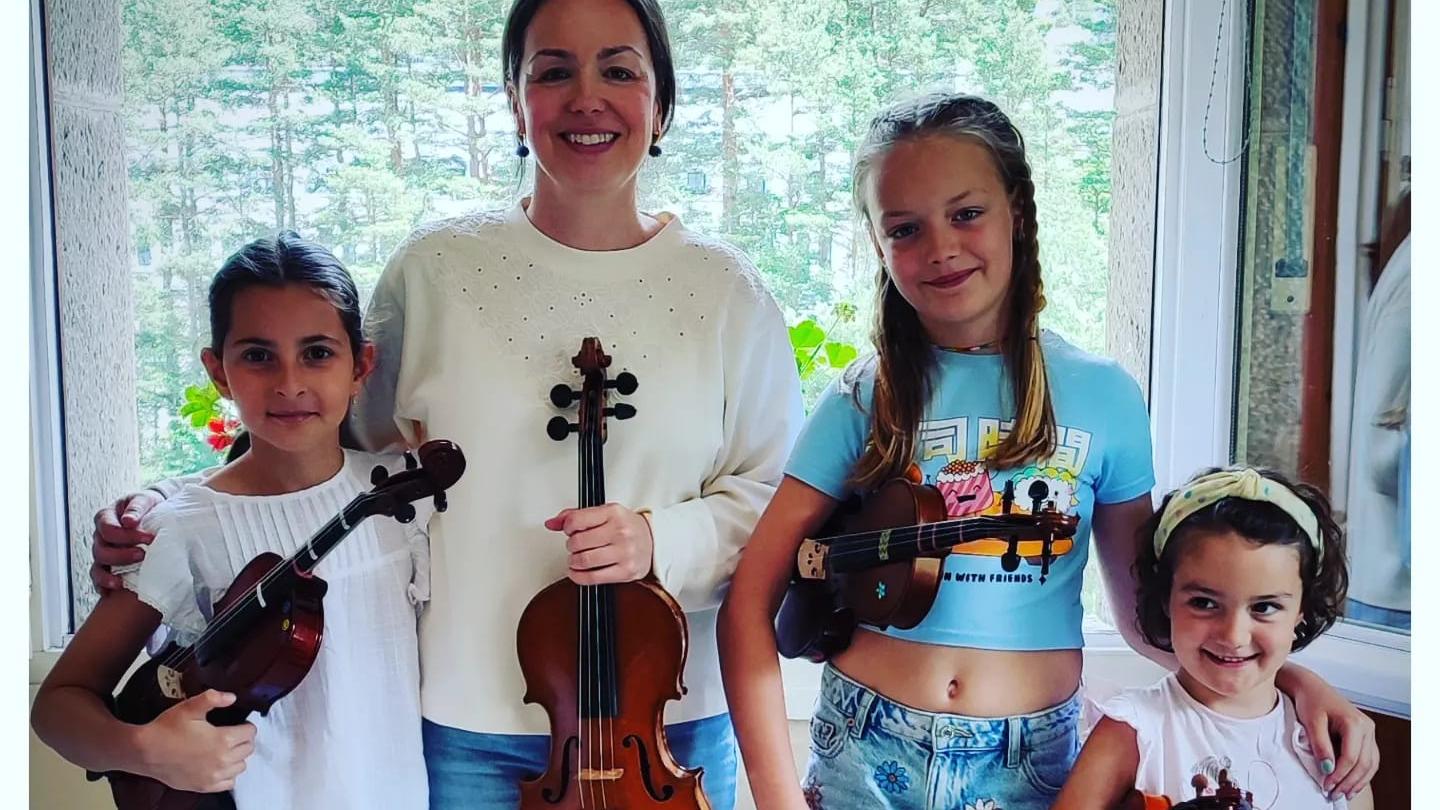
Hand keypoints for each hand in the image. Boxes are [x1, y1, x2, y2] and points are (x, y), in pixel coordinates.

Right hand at [90, 491, 161, 591]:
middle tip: (142, 555)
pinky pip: (98, 578)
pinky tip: (113, 590)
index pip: (108, 529)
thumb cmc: (148, 505)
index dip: (127, 536)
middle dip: (121, 556)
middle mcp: (100, 536)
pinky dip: (103, 585)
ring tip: (128, 579)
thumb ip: (137, 507)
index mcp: (106, 517)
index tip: (149, 538)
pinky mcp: (107, 565)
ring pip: (98, 566)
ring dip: (111, 574)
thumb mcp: (144, 499)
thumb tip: (128, 521)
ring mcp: (102, 551)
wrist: (155, 512)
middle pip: (101, 550)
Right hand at [136, 690, 256, 792]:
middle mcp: (222, 760)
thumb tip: (232, 697)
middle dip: (244, 740)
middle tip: (233, 734)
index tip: (240, 724)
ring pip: (241, 766)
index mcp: (223, 739)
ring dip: (238, 757)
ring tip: (226, 749)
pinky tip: (219, 765)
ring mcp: (214, 775)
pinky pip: (229, 783)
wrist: (145, 752)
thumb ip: (213, 698)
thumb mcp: (189, 707)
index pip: (250, 733)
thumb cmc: (166, 729)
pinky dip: (228, 774)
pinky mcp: (204, 786)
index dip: (246, 726)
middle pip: (248, 749)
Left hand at [545, 504, 653, 584]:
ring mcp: (624, 552)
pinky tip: (577, 571)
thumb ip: (576, 516)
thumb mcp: (604, 513)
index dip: (567, 527)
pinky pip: (593, 578)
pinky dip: (578, 576)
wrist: (654, 541)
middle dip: (571, 545)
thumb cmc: (627, 527)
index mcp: (613, 513)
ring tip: (577, 558)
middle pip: (578, 542)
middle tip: (575, 546)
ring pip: (584, 560)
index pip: (576, 520)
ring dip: (573, 561)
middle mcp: (620, 531)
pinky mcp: (626, 571)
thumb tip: (551, 523)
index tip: (570, 530)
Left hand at [1292, 676, 1378, 798]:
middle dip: (1349, 782)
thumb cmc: (1311, 701)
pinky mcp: (1365, 736)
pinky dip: (1361, 773)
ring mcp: (1369, 732)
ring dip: (1358, 781)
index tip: (1326, 785)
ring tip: (1344, 794)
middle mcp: (1367, 727)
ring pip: (1370, 764)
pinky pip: (1368, 759)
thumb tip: (1327, 768)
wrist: (1311, 687)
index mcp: (1355, 722)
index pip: (1351, 757)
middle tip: (1333, 794)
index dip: (1339, 774)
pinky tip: (1351, 784)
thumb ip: (1320, 745)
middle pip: (1364, 763)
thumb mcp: (1311, 722)